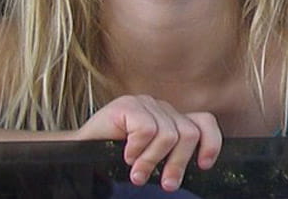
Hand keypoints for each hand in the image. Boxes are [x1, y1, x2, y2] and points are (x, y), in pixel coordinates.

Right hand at [75, 95, 221, 190]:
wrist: (77, 156)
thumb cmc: (114, 162)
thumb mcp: (152, 160)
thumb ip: (172, 156)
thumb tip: (201, 166)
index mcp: (170, 120)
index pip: (204, 122)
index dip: (211, 143)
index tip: (203, 166)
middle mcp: (160, 108)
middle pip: (189, 133)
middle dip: (178, 163)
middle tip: (165, 185)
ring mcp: (144, 103)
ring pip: (168, 135)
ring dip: (152, 161)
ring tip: (137, 175)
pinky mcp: (127, 104)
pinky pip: (146, 130)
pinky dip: (137, 149)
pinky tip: (125, 155)